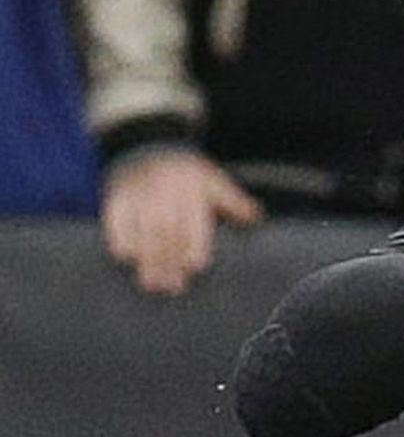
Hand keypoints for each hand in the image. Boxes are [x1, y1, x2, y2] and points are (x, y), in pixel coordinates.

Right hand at [102, 147, 264, 296]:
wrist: (146, 148)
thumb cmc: (188, 175)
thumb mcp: (215, 182)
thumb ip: (235, 203)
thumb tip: (255, 218)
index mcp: (193, 189)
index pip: (193, 222)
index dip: (193, 246)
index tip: (194, 268)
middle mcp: (164, 192)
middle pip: (167, 232)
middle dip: (169, 261)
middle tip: (173, 288)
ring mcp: (138, 195)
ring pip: (142, 231)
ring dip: (146, 260)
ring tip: (152, 285)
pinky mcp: (116, 198)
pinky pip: (115, 222)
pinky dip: (120, 241)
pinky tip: (127, 260)